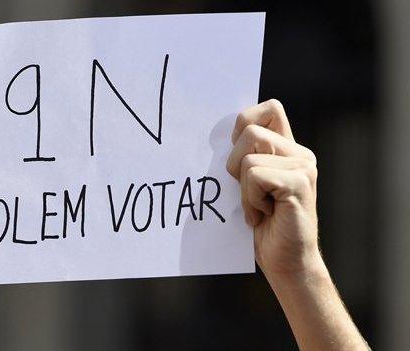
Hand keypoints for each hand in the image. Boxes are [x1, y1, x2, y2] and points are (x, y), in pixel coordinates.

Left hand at [226, 99, 320, 277]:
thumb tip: (214, 137)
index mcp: (287, 149)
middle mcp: (299, 153)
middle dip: (234, 163)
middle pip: (249, 130)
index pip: (268, 109)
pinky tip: (264, 215)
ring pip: (248, 156)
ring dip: (243, 188)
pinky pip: (255, 176)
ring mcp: (303, 167)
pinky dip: (251, 199)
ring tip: (259, 207)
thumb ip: (242, 157)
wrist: (284, 262)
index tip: (238, 159)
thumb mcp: (246, 184)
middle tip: (247, 191)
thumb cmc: (261, 226)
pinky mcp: (299, 183)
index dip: (245, 124)